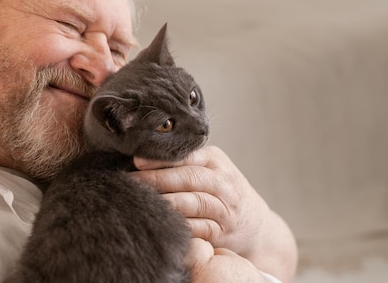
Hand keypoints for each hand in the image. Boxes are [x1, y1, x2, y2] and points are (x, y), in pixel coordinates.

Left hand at [131, 145, 296, 281]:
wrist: (256, 223)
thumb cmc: (222, 190)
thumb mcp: (210, 168)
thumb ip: (184, 162)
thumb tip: (140, 159)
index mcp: (216, 160)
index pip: (187, 156)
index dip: (161, 159)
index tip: (136, 161)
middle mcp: (223, 182)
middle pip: (189, 178)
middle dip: (158, 179)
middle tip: (132, 181)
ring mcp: (224, 208)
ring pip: (193, 202)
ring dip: (166, 203)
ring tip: (142, 202)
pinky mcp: (222, 231)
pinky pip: (198, 228)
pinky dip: (179, 225)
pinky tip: (162, 222)